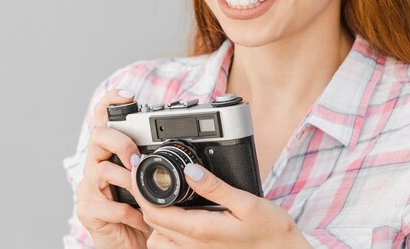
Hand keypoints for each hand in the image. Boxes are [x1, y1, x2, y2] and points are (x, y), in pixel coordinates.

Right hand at [75, 88, 151, 248]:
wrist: (126, 243)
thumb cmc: (138, 209)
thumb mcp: (147, 182)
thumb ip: (152, 163)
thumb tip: (177, 146)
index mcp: (109, 154)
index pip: (103, 119)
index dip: (111, 102)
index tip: (128, 95)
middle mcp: (94, 166)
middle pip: (97, 136)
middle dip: (120, 143)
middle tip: (137, 158)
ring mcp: (88, 188)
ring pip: (100, 170)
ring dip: (126, 181)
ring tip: (142, 194)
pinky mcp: (88, 210)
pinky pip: (109, 206)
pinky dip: (131, 214)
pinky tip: (142, 220)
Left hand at [129, 161, 311, 248]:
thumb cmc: (271, 232)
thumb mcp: (247, 203)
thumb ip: (216, 187)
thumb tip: (190, 170)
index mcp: (200, 229)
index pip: (154, 211)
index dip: (140, 189)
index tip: (137, 168)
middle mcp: (194, 245)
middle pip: (152, 223)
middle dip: (143, 198)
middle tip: (144, 175)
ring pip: (158, 238)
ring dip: (154, 217)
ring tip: (160, 195)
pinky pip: (172, 246)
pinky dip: (166, 230)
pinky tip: (178, 214)